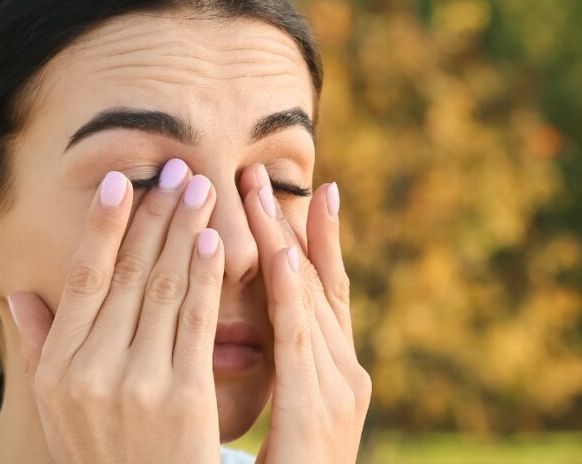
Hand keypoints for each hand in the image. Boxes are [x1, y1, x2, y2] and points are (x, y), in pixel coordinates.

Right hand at [8, 159, 224, 463]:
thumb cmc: (105, 456)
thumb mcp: (57, 410)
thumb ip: (40, 348)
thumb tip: (16, 295)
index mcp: (57, 368)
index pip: (83, 280)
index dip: (103, 227)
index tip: (121, 181)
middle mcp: (89, 370)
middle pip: (127, 274)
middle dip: (154, 215)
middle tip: (176, 169)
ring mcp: (136, 383)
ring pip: (162, 287)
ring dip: (184, 231)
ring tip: (201, 188)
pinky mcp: (182, 397)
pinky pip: (194, 321)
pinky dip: (204, 276)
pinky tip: (215, 240)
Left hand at [240, 164, 371, 463]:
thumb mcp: (283, 405)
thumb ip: (274, 361)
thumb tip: (238, 318)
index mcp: (330, 366)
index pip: (317, 287)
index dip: (307, 237)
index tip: (297, 188)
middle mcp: (342, 368)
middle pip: (314, 281)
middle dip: (288, 224)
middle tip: (263, 170)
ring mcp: (338, 387)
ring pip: (309, 298)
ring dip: (287, 241)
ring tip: (266, 191)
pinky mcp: (322, 410)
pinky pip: (301, 342)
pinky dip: (294, 296)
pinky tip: (280, 256)